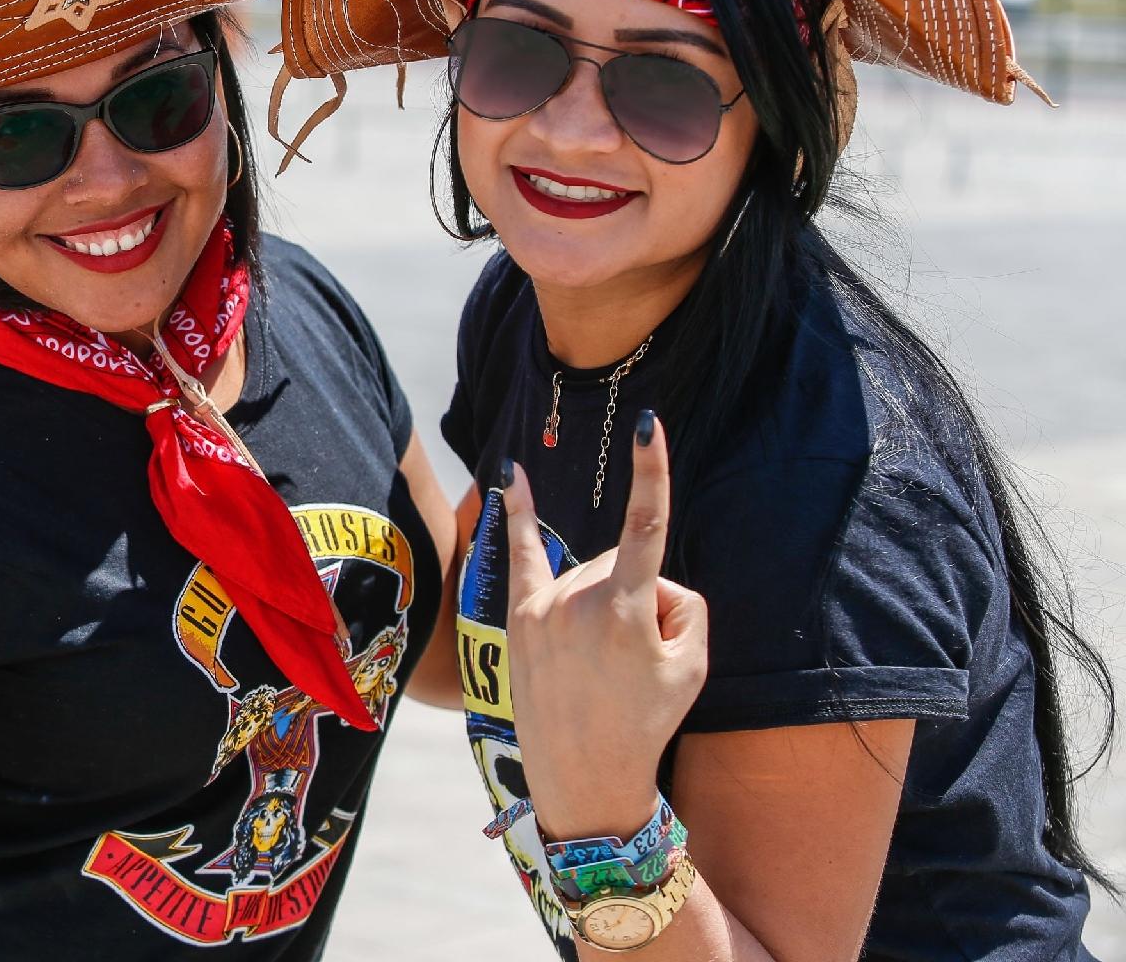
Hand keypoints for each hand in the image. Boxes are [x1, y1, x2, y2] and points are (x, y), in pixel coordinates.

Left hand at [500, 410, 706, 841]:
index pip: (646, 525)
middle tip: (636, 662)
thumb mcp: (692, 666)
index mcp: (626, 609)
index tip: (649, 423)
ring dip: (608, 603)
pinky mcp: (519, 617)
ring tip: (603, 666)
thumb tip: (651, 578)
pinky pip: (520, 552)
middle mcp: (578, 599)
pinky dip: (514, 510)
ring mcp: (544, 607)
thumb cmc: (645, 722)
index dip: (652, 471)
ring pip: (593, 574)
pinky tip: (506, 471)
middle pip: (626, 562)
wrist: (583, 775)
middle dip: (643, 596)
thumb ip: (685, 604)